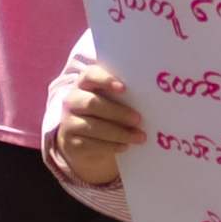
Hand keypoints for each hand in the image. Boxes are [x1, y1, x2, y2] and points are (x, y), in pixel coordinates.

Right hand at [50, 61, 146, 185]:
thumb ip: (123, 95)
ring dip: (119, 133)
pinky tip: (125, 146)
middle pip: (92, 103)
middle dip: (118, 112)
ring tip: (139, 137)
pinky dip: (112, 146)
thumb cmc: (106, 115)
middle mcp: (72, 101)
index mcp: (84, 84)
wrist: (84, 142)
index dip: (106, 80)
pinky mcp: (71, 143)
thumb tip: (151, 96)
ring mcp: (69, 123)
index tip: (124, 89)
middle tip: (139, 119)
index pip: (90, 75)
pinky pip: (92, 144)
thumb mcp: (112, 101)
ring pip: (93, 127)